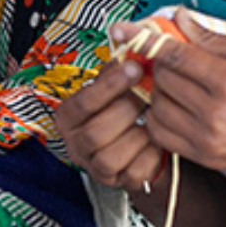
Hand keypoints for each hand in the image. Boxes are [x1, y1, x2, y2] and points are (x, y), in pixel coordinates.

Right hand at [55, 58, 167, 194]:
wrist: (140, 141)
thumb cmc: (125, 107)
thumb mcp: (116, 86)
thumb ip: (117, 69)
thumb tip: (130, 44)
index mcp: (68, 117)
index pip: (83, 103)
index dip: (110, 85)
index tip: (134, 68)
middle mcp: (76, 145)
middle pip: (95, 133)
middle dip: (127, 111)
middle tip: (147, 97)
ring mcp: (96, 168)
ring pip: (111, 157)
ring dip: (138, 134)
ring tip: (151, 118)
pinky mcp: (118, 183)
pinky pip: (134, 172)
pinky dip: (150, 154)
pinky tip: (156, 139)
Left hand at [134, 7, 225, 180]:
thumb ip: (213, 36)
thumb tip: (179, 17)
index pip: (174, 54)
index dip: (147, 39)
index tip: (125, 29)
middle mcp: (213, 112)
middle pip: (162, 78)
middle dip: (161, 63)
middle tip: (172, 58)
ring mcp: (205, 138)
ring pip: (156, 105)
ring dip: (159, 90)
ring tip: (179, 83)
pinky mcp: (202, 156)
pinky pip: (159, 132)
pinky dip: (159, 116)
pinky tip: (175, 106)